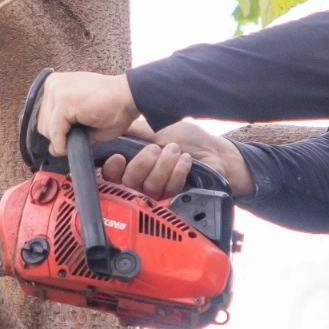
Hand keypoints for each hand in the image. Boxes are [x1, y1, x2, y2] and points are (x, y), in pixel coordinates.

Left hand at [35, 70, 139, 156]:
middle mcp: (53, 84)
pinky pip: (55, 132)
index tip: (69, 137)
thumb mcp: (82, 118)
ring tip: (82, 133)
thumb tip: (52, 149)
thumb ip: (65, 129)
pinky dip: (62, 144)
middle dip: (59, 136)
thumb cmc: (113, 106)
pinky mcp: (64, 100)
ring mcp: (57, 90)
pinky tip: (72, 144)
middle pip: (42, 124)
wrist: (130, 96)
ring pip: (46, 129)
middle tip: (79, 135)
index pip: (43, 116)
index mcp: (56, 84)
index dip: (56, 132)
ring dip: (62, 139)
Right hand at [99, 119, 254, 199]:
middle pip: (128, 182)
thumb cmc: (188, 140)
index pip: (112, 174)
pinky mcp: (174, 201)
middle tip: (156, 149)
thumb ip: (136, 132)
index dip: (112, 169)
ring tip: (175, 151)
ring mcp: (158, 192)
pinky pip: (169, 191)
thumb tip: (114, 127)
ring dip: (163, 166)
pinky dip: (177, 173)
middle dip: (141, 164)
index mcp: (134, 163)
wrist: (216, 154)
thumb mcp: (159, 129)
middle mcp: (142, 181)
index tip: (120, 158)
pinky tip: (185, 161)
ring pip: (149, 187)